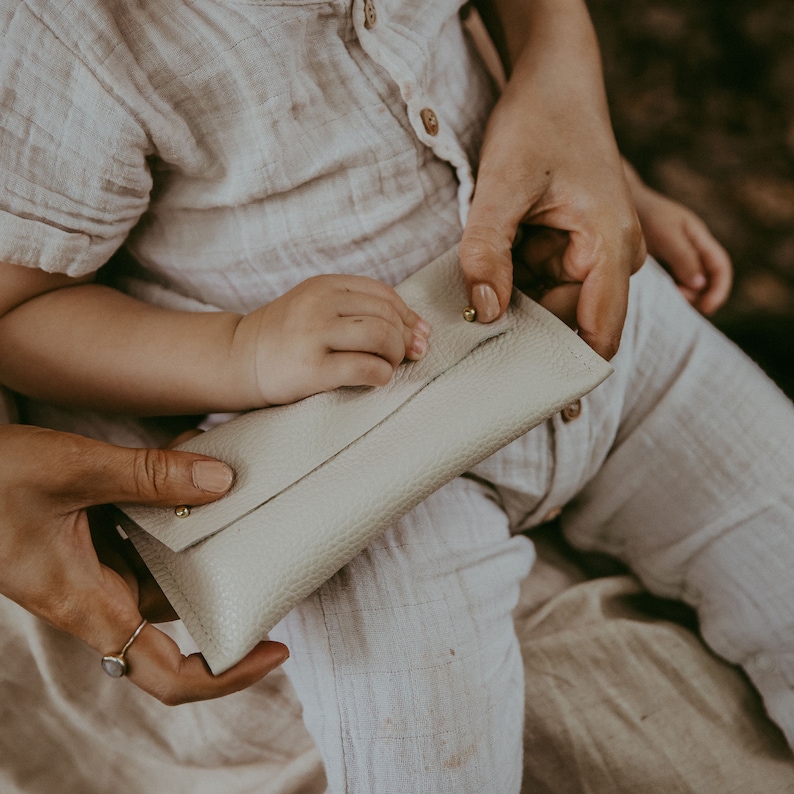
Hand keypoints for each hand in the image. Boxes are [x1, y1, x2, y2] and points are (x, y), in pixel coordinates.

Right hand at [0, 425, 288, 703]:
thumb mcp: (73, 470)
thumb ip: (149, 476)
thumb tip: (222, 482)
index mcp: (89, 604)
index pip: (165, 673)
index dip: (224, 676)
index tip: (274, 652)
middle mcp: (95, 596)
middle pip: (177, 619)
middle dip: (226, 593)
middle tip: (272, 558)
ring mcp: (91, 570)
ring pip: (164, 573)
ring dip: (202, 542)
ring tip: (241, 500)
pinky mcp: (86, 543)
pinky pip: (144, 543)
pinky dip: (173, 516)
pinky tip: (192, 475)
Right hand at [234, 274, 430, 406]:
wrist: (238, 360)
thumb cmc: (288, 338)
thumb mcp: (319, 309)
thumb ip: (362, 313)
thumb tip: (422, 333)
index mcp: (324, 286)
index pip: (383, 294)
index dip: (407, 316)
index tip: (416, 336)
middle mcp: (319, 304)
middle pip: (386, 315)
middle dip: (404, 339)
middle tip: (403, 357)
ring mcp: (314, 335)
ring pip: (381, 336)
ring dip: (395, 355)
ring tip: (387, 366)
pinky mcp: (312, 369)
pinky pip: (366, 368)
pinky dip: (382, 375)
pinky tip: (376, 379)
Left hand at [460, 0, 645, 359]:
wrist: (553, 83)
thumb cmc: (538, 123)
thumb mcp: (503, 185)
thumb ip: (489, 250)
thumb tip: (484, 312)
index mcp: (610, 246)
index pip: (599, 334)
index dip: (566, 372)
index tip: (528, 400)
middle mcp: (608, 258)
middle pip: (566, 326)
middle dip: (523, 340)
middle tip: (474, 361)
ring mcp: (587, 256)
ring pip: (546, 308)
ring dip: (511, 314)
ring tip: (467, 322)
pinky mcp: (566, 250)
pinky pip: (536, 286)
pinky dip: (508, 290)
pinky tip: (478, 292)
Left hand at [624, 163, 732, 314]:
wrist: (621, 203)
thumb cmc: (646, 214)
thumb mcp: (667, 234)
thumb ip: (683, 258)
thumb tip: (699, 285)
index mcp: (698, 237)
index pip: (720, 267)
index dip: (719, 289)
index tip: (707, 308)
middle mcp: (691, 247)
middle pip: (707, 279)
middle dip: (701, 296)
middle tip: (680, 303)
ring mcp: (675, 255)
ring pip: (689, 283)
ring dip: (685, 296)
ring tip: (669, 299)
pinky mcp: (659, 261)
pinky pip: (672, 281)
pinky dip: (670, 292)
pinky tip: (658, 296)